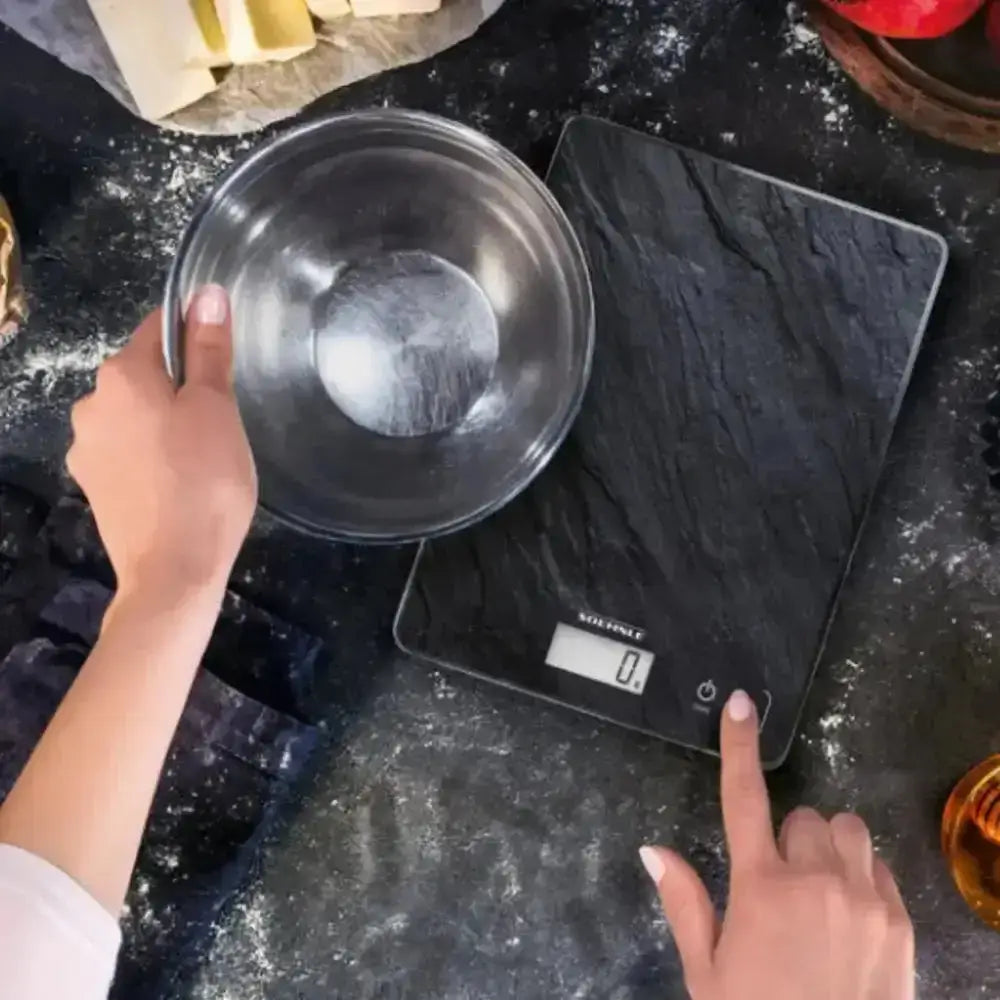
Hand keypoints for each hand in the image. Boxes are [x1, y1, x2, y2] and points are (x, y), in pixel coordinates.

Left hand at [68, 286, 256, 598]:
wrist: (173, 570)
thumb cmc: (204, 483)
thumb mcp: (217, 409)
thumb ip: (209, 349)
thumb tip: (206, 292)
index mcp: (122, 374)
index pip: (161, 328)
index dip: (198, 340)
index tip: (226, 371)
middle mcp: (91, 402)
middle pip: (147, 374)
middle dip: (182, 388)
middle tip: (222, 423)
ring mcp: (86, 447)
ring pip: (137, 415)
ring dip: (165, 423)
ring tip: (203, 458)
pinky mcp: (93, 484)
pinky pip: (128, 451)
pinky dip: (152, 456)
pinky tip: (178, 483)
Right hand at [640, 692, 913, 999]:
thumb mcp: (707, 973)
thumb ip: (684, 903)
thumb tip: (651, 849)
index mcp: (760, 888)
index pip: (744, 798)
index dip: (738, 746)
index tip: (739, 704)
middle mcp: (816, 880)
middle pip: (804, 817)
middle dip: (788, 840)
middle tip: (778, 885)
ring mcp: (864, 899)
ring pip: (847, 832)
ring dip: (829, 849)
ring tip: (819, 891)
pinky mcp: (900, 920)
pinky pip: (880, 865)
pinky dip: (861, 877)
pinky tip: (849, 916)